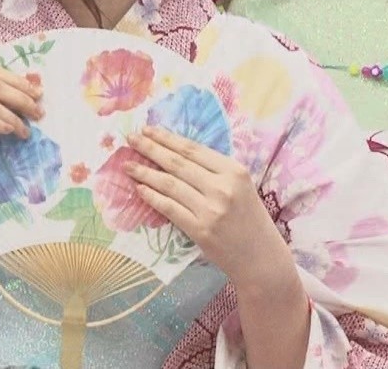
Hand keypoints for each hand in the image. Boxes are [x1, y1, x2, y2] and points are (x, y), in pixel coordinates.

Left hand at [125, 126, 291, 289]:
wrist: (260, 257)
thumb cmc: (250, 219)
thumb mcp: (242, 186)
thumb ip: (216, 171)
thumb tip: (178, 155)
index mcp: (234, 171)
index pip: (194, 150)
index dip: (168, 139)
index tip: (149, 130)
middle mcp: (222, 187)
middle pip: (178, 163)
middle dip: (151, 148)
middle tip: (130, 138)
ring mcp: (210, 209)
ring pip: (170, 184)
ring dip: (145, 173)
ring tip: (127, 164)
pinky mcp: (200, 230)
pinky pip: (169, 208)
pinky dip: (152, 197)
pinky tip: (139, 189)